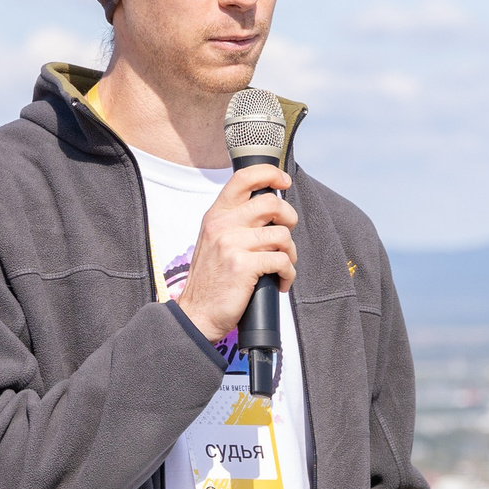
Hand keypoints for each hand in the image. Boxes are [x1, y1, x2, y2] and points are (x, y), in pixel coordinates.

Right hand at [177, 163, 296, 338]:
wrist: (197, 314)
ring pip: (282, 235)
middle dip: (289, 219)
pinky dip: (288, 273)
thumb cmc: (212, 280)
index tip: (284, 181)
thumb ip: (235, 222)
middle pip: (271, 203)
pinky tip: (280, 282)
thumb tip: (270, 208)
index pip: (243, 178)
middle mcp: (222, 225)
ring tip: (283, 266)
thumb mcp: (215, 241)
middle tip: (286, 235)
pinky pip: (282, 261)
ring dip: (290, 253)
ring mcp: (231, 244)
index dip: (270, 173)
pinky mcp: (243, 265)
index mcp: (216, 216)